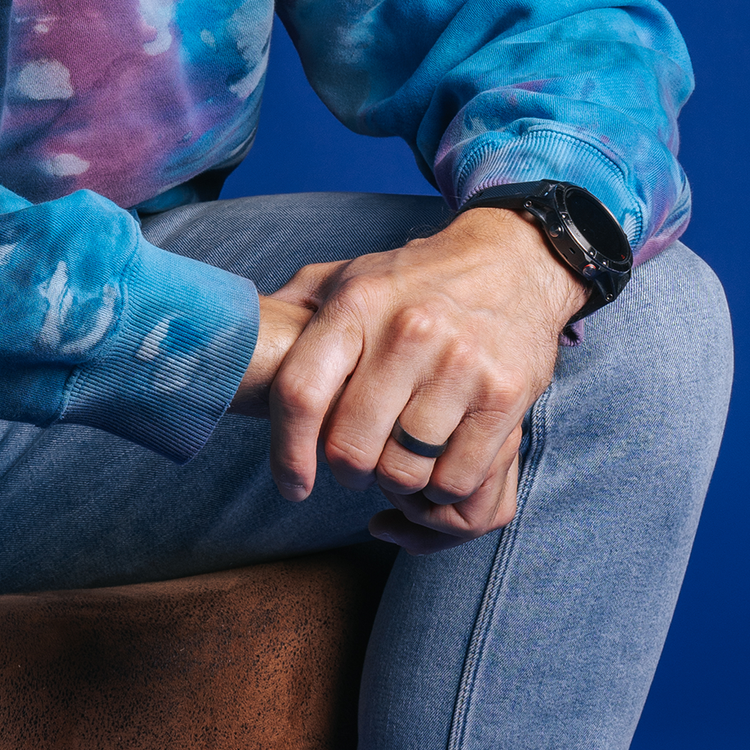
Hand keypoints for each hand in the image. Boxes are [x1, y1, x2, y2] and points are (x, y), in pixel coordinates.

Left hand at [230, 208, 582, 550]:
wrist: (516, 261)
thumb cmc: (415, 282)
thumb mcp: (347, 276)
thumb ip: (292, 309)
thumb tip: (233, 338)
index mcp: (356, 305)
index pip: (301, 393)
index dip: (287, 453)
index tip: (292, 485)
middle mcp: (408, 331)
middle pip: (352, 447)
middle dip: (348, 472)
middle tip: (357, 467)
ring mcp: (461, 363)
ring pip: (404, 470)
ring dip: (397, 483)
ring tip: (400, 461)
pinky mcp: (505, 393)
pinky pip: (458, 476)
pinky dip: (442, 488)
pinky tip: (438, 465)